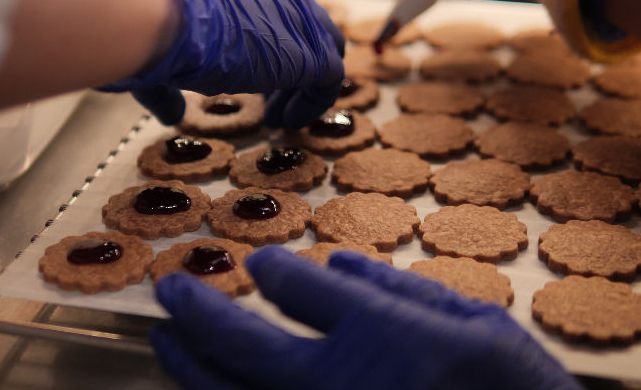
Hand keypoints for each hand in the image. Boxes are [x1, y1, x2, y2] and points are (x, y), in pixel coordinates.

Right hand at [75, 0, 344, 128]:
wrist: (153, 12)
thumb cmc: (146, 18)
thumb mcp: (163, 38)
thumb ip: (174, 79)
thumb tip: (171, 113)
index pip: (276, 6)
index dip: (267, 43)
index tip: (250, 75)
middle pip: (305, 27)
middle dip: (291, 65)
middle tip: (267, 102)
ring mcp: (299, 16)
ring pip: (324, 50)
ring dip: (304, 87)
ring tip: (277, 117)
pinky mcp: (308, 52)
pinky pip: (329, 79)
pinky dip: (313, 103)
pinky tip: (285, 122)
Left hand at [150, 246, 579, 389]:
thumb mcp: (473, 322)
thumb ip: (396, 289)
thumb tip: (331, 265)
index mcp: (382, 338)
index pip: (295, 288)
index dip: (267, 270)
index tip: (255, 262)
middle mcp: (338, 387)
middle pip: (241, 346)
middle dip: (197, 314)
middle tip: (171, 292)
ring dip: (189, 369)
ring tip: (166, 343)